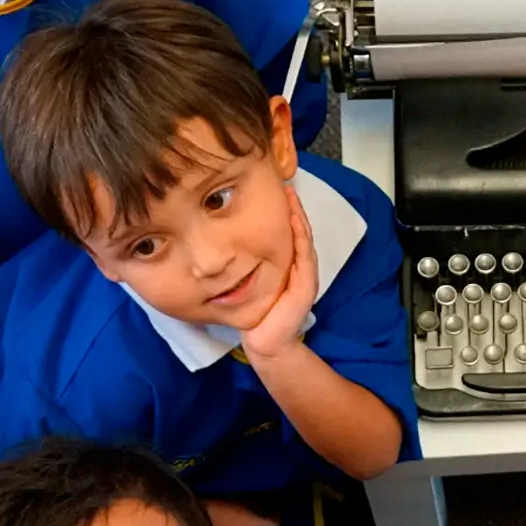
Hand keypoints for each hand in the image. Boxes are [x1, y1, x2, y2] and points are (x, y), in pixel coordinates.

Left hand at [241, 186, 318, 362]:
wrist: (265, 343)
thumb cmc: (255, 315)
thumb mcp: (247, 283)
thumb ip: (242, 265)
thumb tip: (220, 245)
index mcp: (288, 266)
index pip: (288, 233)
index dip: (284, 212)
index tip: (274, 190)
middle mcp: (300, 268)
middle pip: (299, 231)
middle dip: (293, 207)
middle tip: (284, 183)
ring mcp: (305, 276)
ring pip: (303, 239)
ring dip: (298, 216)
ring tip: (290, 196)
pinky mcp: (306, 286)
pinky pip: (304, 255)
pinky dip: (300, 236)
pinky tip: (293, 220)